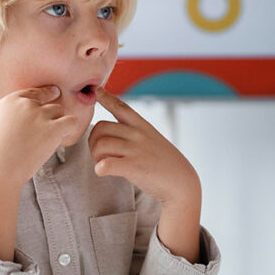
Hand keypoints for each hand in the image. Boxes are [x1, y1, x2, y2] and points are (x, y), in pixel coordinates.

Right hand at [0, 85, 76, 187]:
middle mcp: (26, 105)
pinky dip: (70, 128)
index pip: (33, 92)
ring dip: (58, 121)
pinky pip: (71, 121)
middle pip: (49, 102)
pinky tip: (64, 137)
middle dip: (50, 113)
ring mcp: (41, 116)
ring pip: (59, 111)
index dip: (44, 95)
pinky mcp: (53, 130)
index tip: (53, 95)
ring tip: (54, 136)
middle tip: (52, 124)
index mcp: (9, 101)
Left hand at [90, 89, 201, 261]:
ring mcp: (136, 150)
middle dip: (93, 141)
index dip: (107, 97)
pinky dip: (99, 169)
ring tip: (102, 164)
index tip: (97, 91)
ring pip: (100, 145)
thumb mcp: (153, 140)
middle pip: (101, 127)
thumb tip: (112, 133)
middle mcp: (139, 135)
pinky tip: (103, 172)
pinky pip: (105, 164)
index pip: (121, 107)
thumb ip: (135, 134)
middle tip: (99, 154)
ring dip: (95, 156)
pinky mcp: (134, 167)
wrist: (181, 182)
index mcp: (143, 126)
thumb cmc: (165, 164)